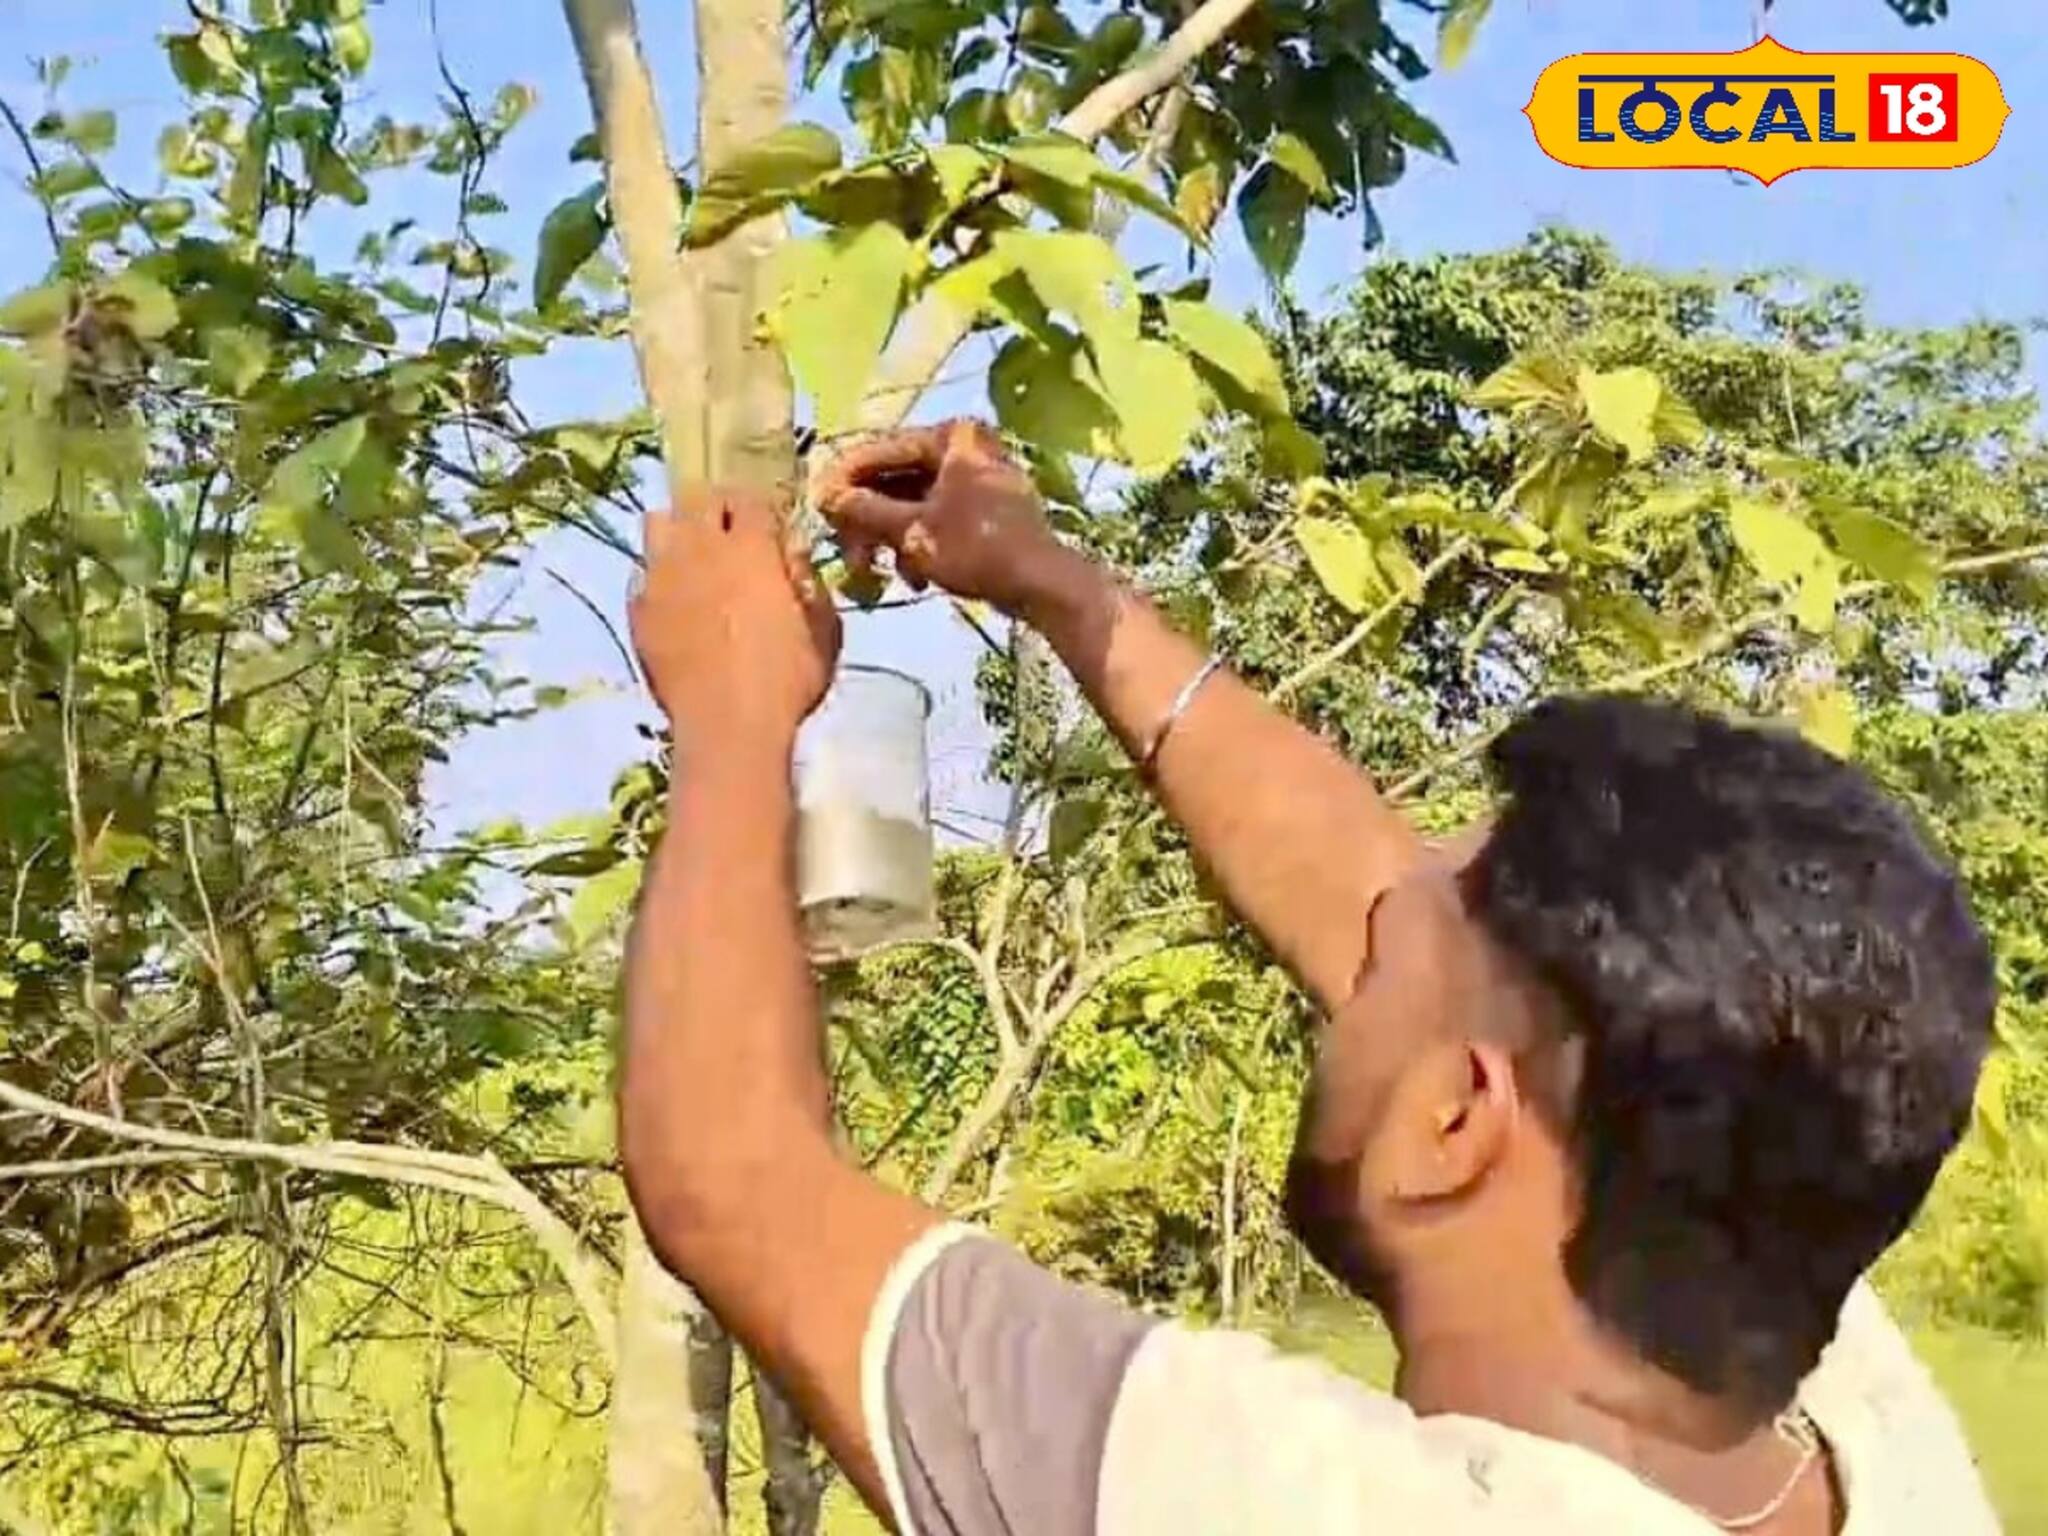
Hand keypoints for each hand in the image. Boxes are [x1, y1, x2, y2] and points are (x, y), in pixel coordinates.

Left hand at [629, 487, 840, 757]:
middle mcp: (701, 548)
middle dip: (715, 509)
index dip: (759, 511)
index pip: (748, 498)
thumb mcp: (824, 630)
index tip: (767, 531)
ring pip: (658, 522)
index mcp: (752, 547)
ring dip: (677, 531)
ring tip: (692, 558)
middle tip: (728, 537)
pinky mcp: (638, 607)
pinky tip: (674, 602)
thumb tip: (791, 556)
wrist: (728, 725)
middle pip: (698, 497)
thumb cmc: (788, 680)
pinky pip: (642, 572)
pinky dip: (657, 576)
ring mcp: (662, 575)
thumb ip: (809, 582)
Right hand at [813, 419, 1083, 618]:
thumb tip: (824, 495)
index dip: (844, 480)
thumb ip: (865, 510)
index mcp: (950, 437)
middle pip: (895, 478)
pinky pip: (936, 517)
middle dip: (868, 521)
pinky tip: (916, 578)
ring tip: (879, 574)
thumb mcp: (912, 531)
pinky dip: (919, 544)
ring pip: (913, 502)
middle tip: (849, 554)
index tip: (817, 508)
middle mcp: (965, 447)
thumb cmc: (977, 548)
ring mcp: (977, 478)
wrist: (1043, 585)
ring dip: (891, 539)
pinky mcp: (984, 509)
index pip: (880, 450)